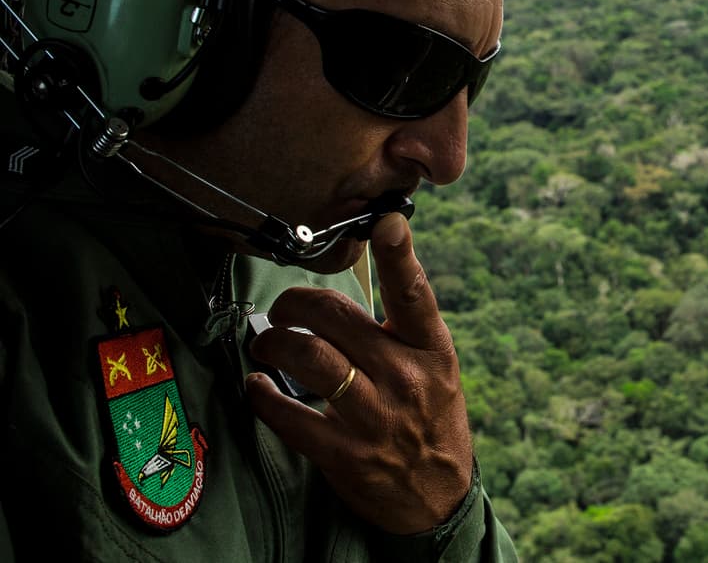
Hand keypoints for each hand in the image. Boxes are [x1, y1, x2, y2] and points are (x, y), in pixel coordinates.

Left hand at [245, 212, 472, 533]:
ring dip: (274, 342)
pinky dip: (262, 394)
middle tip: (283, 308)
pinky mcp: (344, 453)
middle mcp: (405, 377)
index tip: (387, 222)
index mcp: (431, 349)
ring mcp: (375, 416)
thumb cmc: (431, 418)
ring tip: (266, 343)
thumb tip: (354, 283)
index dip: (400, 254)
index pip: (414, 294)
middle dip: (296, 303)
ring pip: (309, 357)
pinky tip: (257, 385)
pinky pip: (288, 413)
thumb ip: (402, 328)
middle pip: (337, 317)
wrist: (439, 496)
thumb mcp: (436, 367)